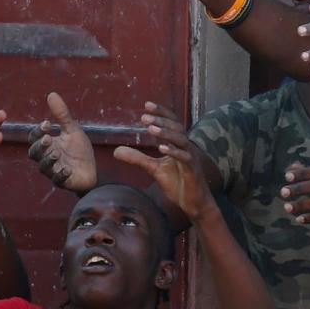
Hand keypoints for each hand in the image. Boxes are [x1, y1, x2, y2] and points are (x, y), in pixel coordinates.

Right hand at [27, 92, 95, 192]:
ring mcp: (53, 171)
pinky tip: (67, 169)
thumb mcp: (72, 130)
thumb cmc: (79, 151)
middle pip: (34, 153)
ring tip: (57, 154)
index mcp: (47, 145)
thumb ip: (62, 115)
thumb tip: (51, 94)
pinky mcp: (63, 182)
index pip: (34, 137)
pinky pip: (58, 180)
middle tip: (49, 139)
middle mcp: (47, 158)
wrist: (93, 170)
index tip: (47, 124)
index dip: (37, 132)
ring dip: (49, 160)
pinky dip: (61, 175)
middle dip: (40, 146)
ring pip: (43, 167)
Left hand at [114, 102, 216, 221]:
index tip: (147, 105)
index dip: (161, 112)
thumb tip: (115, 151)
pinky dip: (174, 152)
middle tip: (144, 117)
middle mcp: (186, 147)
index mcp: (178, 144)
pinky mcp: (192, 170)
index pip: (171, 123)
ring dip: (166, 133)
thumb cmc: (178, 183)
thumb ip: (138, 159)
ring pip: (181, 140)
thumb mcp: (154, 169)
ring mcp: (190, 158)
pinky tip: (161, 148)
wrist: (194, 203)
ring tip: (150, 129)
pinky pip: (185, 158)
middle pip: (176, 127)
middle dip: (161, 120)